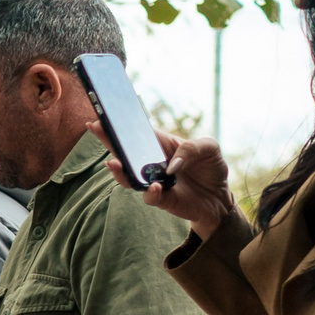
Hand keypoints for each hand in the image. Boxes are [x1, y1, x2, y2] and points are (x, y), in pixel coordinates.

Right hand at [105, 129, 231, 239]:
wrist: (220, 197)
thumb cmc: (211, 167)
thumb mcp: (209, 148)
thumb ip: (191, 149)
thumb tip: (171, 166)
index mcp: (161, 145)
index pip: (137, 133)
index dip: (120, 125)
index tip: (103, 116)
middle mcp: (151, 163)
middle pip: (125, 152)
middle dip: (109, 140)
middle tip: (95, 128)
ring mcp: (153, 181)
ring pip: (128, 177)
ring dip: (119, 171)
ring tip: (114, 163)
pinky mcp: (160, 199)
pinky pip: (149, 196)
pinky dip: (151, 192)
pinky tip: (156, 187)